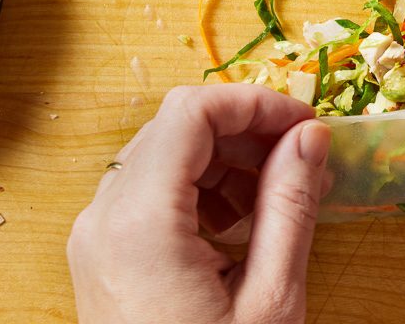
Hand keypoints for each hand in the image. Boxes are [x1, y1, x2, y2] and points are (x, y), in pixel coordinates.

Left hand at [67, 84, 330, 323]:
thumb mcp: (269, 302)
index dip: (255, 102)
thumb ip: (290, 207)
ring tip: (281, 196)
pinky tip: (242, 222)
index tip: (305, 123)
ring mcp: (95, 237)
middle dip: (246, 131)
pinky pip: (150, 192)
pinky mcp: (101, 255)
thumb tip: (310, 137)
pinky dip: (200, 189)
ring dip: (226, 160)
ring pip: (164, 155)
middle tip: (304, 158)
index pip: (192, 112)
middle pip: (176, 128)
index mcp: (138, 223)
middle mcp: (102, 218)